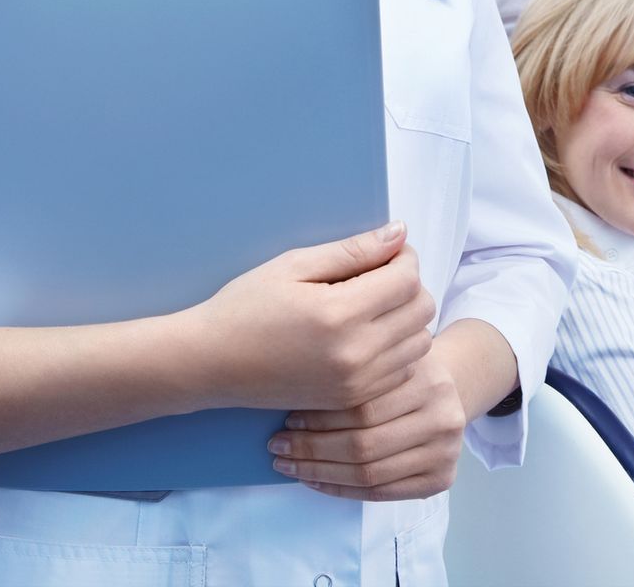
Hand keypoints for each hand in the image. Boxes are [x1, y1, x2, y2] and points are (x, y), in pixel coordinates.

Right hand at [184, 222, 435, 410]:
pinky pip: (403, 369)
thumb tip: (399, 233)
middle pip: (422, 310)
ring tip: (372, 306)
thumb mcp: (295, 265)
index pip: (408, 279)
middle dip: (409, 285)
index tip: (386, 252)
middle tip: (379, 276)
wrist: (210, 363)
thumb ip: (353, 250)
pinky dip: (397, 348)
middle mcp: (355, 354)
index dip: (404, 257)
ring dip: (407, 318)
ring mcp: (356, 382)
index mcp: (340, 314)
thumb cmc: (246, 307)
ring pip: (420, 341)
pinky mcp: (352, 399)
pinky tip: (366, 335)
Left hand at [268, 350, 466, 500]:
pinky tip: (315, 480)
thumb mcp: (388, 361)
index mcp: (429, 382)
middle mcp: (444, 418)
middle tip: (279, 446)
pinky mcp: (442, 479)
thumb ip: (356, 375)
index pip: (363, 409)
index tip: (288, 419)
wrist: (450, 390)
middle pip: (365, 444)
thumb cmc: (404, 375)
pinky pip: (380, 493)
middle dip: (313, 448)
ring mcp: (446, 453)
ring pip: (369, 473)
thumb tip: (293, 396)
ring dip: (320, 472)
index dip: (321, 418)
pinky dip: (341, 489)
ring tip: (289, 465)